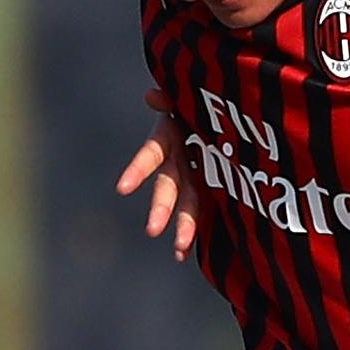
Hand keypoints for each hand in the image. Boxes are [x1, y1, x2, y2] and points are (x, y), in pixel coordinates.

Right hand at [118, 90, 199, 260]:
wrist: (227, 108)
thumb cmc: (204, 100)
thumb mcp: (188, 96)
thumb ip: (172, 97)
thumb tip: (151, 97)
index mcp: (169, 136)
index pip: (151, 154)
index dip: (137, 170)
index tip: (122, 188)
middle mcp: (177, 159)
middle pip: (168, 186)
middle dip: (161, 207)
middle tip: (153, 230)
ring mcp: (193, 175)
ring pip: (186, 202)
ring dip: (182, 226)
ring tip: (179, 250)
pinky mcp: (210, 185)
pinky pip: (202, 209)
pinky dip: (194, 232)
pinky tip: (187, 253)